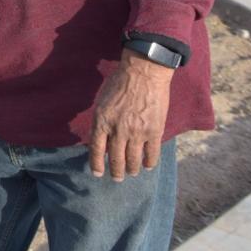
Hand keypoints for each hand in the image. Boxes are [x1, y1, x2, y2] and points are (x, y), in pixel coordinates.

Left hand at [88, 51, 173, 181]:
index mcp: (102, 121)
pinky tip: (147, 166)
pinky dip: (149, 163)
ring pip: (133, 160)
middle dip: (116, 172)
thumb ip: (101, 122)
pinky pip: (152, 154)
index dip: (97, 164)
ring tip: (131, 173)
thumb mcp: (102, 102)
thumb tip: (101, 140)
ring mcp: (137, 132)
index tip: (98, 174)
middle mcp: (118, 130)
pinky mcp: (154, 131)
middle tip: (117, 178)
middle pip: (116, 159)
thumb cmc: (119, 83)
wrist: (143, 73)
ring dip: (131, 169)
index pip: (96, 150)